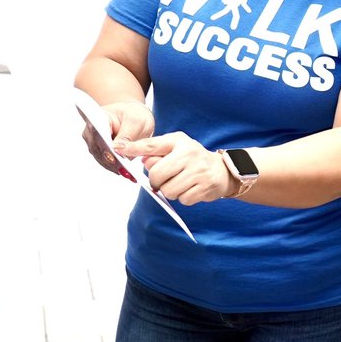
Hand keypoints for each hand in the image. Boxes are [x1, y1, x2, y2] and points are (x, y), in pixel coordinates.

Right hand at [80, 100, 153, 177]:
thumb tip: (116, 150)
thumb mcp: (136, 122)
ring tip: (129, 175)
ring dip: (113, 167)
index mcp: (98, 117)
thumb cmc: (134, 115)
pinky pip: (106, 161)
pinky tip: (128, 174)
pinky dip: (116, 167)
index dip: (105, 148)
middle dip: (111, 162)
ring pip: (100, 158)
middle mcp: (91, 131)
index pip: (98, 134)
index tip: (114, 158)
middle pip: (98, 149)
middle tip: (125, 172)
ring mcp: (93, 142)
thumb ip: (126, 135)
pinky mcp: (99, 151)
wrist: (132, 115)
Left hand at [115, 132, 232, 204]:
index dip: (133, 148)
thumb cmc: (193, 158)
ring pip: (168, 190)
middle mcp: (189, 153)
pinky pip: (182, 199)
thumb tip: (142, 160)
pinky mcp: (205, 187)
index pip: (151, 145)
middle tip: (165, 180)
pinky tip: (191, 189)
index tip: (117, 148)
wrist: (222, 170)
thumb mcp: (176, 147)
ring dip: (171, 191)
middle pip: (157, 175)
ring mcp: (198, 171)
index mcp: (179, 142)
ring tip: (181, 183)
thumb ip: (156, 152)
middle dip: (157, 182)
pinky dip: (184, 197)